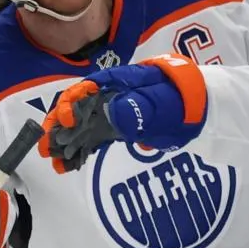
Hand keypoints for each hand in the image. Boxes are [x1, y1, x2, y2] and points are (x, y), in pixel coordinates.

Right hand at [39, 55, 208, 172]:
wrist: (202, 109)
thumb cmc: (183, 100)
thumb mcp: (164, 103)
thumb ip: (139, 108)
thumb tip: (112, 114)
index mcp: (118, 82)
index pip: (85, 89)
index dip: (70, 104)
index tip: (65, 122)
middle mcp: (109, 96)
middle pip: (76, 108)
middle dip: (59, 127)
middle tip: (46, 148)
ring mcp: (112, 113)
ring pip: (82, 126)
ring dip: (66, 142)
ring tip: (55, 162)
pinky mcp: (117, 129)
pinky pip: (93, 139)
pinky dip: (81, 151)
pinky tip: (69, 165)